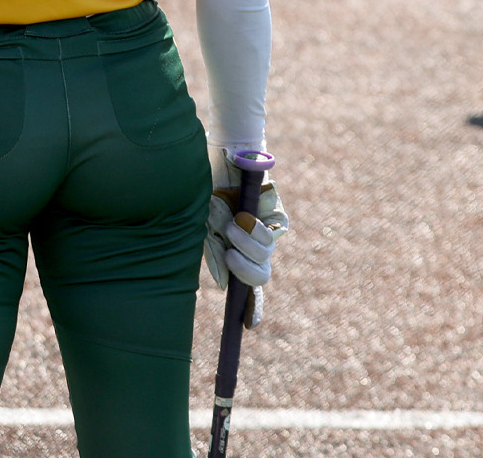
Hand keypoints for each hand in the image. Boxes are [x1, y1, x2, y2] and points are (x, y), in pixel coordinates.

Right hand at [206, 148, 287, 327]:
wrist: (219, 156)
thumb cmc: (206, 191)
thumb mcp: (204, 228)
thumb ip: (215, 255)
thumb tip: (224, 286)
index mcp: (237, 252)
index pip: (249, 286)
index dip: (252, 307)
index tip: (249, 325)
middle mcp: (255, 245)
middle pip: (260, 277)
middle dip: (245, 271)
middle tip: (228, 252)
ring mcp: (269, 231)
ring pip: (266, 256)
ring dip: (246, 245)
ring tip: (231, 226)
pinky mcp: (278, 215)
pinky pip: (272, 235)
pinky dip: (255, 231)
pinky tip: (243, 218)